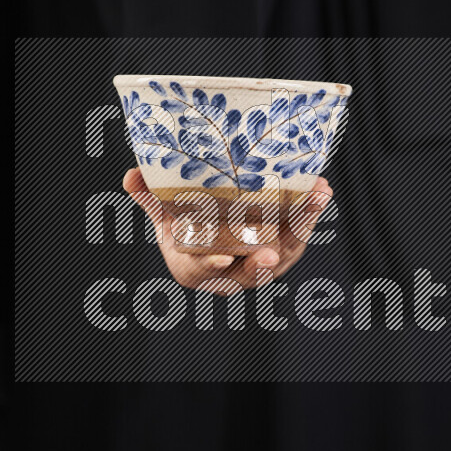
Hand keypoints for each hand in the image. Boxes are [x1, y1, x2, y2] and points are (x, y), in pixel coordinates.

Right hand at [122, 168, 332, 291]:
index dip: (211, 268)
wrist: (216, 237)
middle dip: (263, 264)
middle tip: (270, 253)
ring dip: (302, 226)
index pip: (203, 272)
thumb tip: (131, 176)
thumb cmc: (186, 232)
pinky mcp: (284, 249)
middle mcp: (233, 274)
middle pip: (252, 272)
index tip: (220, 260)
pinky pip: (300, 234)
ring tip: (315, 198)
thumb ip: (151, 200)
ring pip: (284, 252)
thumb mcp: (165, 219)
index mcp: (196, 269)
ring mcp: (263, 264)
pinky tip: (320, 191)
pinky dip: (310, 214)